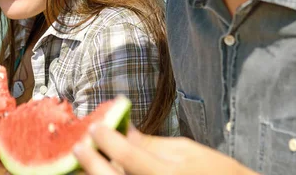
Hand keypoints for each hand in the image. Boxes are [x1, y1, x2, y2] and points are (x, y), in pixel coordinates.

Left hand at [73, 125, 258, 174]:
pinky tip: (98, 172)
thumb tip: (123, 127)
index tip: (96, 125)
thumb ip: (150, 142)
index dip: (107, 137)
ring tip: (81, 163)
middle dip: (90, 161)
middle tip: (79, 145)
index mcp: (166, 174)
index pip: (126, 153)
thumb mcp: (186, 150)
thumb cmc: (215, 172)